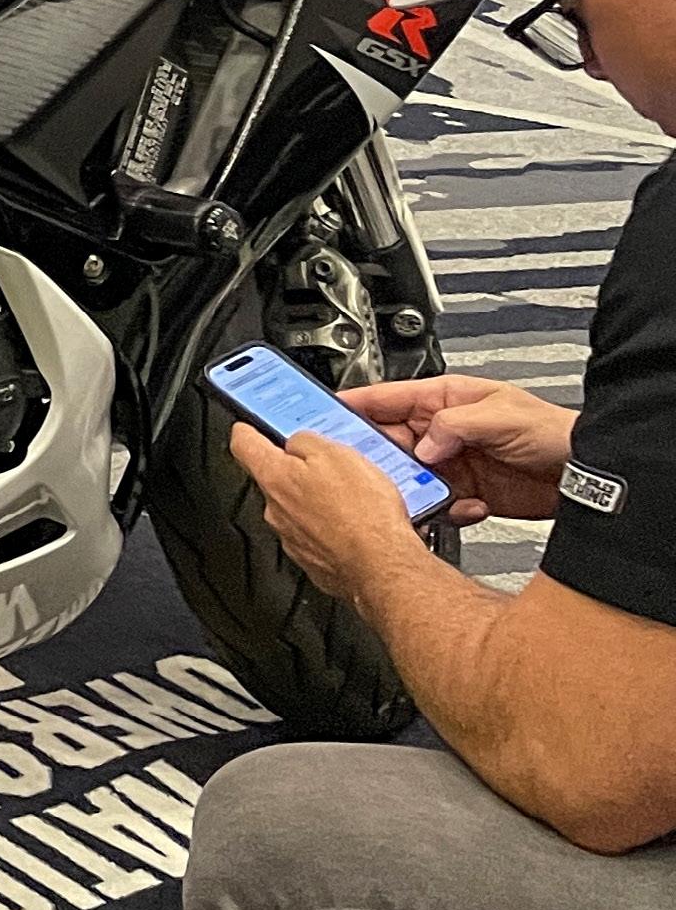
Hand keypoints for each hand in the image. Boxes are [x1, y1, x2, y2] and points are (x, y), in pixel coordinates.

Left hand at [230, 423, 423, 600]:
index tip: (248, 428)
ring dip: (314, 500)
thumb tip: (296, 443)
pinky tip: (352, 523)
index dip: (247, 432)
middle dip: (294, 470)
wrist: (382, 566)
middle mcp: (275, 512)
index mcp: (276, 478)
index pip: (243, 446)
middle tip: (324, 465)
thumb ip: (306, 441)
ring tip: (348, 497)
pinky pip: (313, 534)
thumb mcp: (336, 453)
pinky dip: (327, 527)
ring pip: (294, 509)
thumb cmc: (362, 513)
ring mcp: (292, 539)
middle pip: (272, 479)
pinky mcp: (311, 561)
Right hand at [341, 377, 571, 524]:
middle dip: (379, 460)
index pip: (388, 398)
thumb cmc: (550, 430)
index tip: (325, 415)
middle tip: (371, 474)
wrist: (583, 473)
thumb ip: (456, 425)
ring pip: (410, 478)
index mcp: (445, 401)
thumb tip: (422, 443)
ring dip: (413, 491)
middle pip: (391, 443)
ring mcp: (452, 464)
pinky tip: (465, 509)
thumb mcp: (500, 415)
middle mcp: (444, 432)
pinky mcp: (465, 494)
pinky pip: (437, 504)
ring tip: (420, 498)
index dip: (355, 405)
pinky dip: (445, 511)